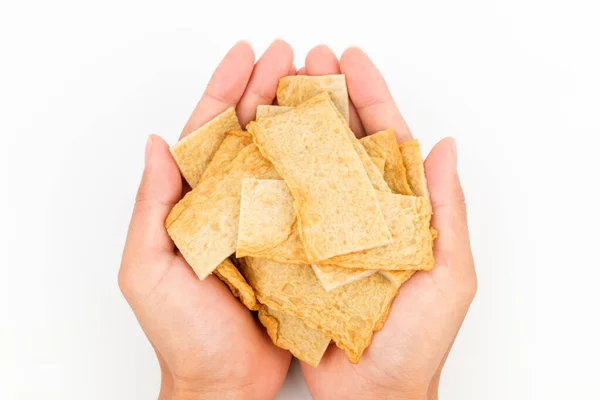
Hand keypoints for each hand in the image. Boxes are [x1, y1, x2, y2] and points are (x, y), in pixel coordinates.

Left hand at [118, 40, 295, 399]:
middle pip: (248, 132)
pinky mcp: (291, 242)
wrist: (226, 383)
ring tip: (316, 80)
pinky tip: (335, 140)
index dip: (225, 88)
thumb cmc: (184, 334)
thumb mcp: (149, 270)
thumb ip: (152, 207)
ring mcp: (263, 220)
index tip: (246, 55)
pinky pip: (306, 195)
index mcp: (193, 202)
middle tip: (292, 54)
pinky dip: (318, 165)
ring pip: (280, 155)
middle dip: (267, 88)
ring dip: (296, 116)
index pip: (208, 132)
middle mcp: (230, 203)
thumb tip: (157, 144)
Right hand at [298, 46, 476, 399]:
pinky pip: (279, 205)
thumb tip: (444, 147)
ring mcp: (323, 230)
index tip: (352, 59)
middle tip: (307, 58)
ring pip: (306, 164)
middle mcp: (358, 213)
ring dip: (293, 124)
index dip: (371, 95)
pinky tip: (253, 145)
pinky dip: (266, 174)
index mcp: (399, 210)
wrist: (371, 396)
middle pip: (341, 141)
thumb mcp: (448, 275)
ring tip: (276, 85)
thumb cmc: (414, 344)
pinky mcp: (293, 252)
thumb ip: (447, 211)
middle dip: (325, 96)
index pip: (385, 139)